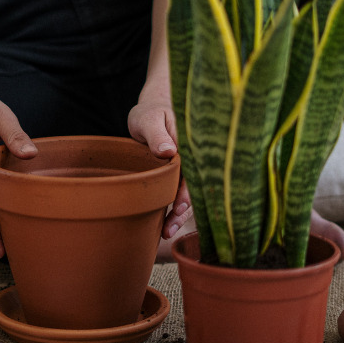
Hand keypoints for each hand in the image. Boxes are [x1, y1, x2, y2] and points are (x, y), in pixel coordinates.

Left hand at [127, 92, 191, 238]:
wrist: (151, 110)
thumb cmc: (150, 112)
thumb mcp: (149, 119)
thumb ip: (157, 134)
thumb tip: (169, 151)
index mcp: (190, 146)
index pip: (194, 172)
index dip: (188, 192)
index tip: (179, 207)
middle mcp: (193, 160)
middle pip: (194, 188)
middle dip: (184, 210)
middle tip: (170, 227)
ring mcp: (187, 169)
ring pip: (188, 194)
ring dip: (180, 214)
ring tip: (166, 232)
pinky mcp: (179, 175)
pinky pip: (180, 193)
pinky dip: (175, 208)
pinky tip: (166, 224)